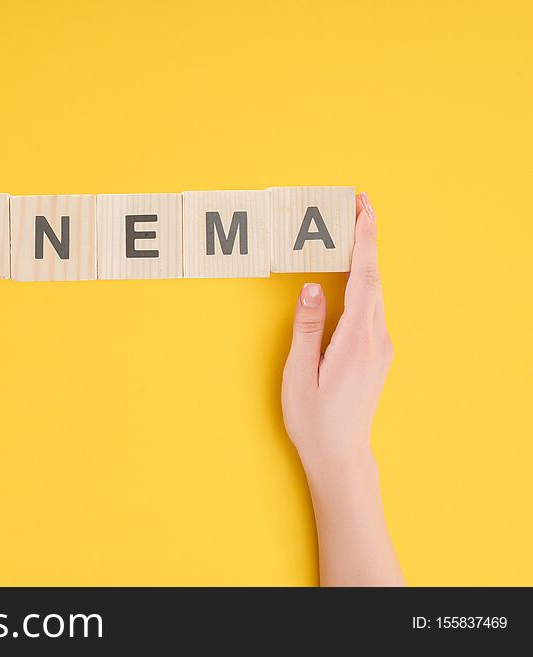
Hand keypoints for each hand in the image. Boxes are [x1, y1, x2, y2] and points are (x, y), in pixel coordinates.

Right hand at [281, 192, 402, 585]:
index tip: (363, 208)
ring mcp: (380, 347)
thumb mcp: (300, 373)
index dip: (365, 240)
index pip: (364, 277)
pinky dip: (362, 283)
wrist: (340, 454)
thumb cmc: (314, 419)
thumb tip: (312, 286)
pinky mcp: (376, 354)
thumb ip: (308, 327)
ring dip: (364, 260)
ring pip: (373, 292)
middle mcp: (376, 339)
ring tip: (352, 232)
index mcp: (357, 340)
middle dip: (367, 239)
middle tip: (358, 206)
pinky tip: (351, 276)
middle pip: (374, 278)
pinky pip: (370, 308)